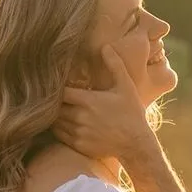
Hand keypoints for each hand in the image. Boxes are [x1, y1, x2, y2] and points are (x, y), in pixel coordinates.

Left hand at [53, 45, 152, 161]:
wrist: (136, 143)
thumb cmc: (132, 113)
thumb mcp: (126, 86)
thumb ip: (114, 65)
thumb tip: (106, 46)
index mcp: (88, 100)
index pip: (60, 92)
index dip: (57, 88)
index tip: (60, 85)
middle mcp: (80, 117)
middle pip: (55, 107)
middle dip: (55, 102)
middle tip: (56, 98)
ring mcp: (78, 132)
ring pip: (55, 121)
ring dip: (55, 115)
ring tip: (59, 109)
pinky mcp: (78, 145)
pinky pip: (60, 135)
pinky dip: (59, 128)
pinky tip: (64, 123)